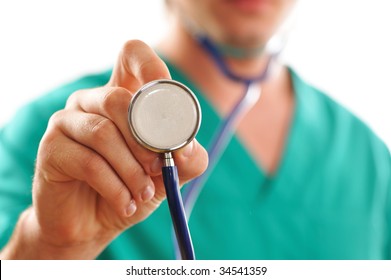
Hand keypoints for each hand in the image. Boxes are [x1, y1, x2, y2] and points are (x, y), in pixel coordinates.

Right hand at [2, 40, 207, 258]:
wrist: (93, 223)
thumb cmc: (131, 188)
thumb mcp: (167, 174)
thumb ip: (186, 158)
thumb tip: (186, 148)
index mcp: (123, 97)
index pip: (132, 55)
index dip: (150, 66)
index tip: (166, 95)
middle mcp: (92, 102)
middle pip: (118, 100)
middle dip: (146, 140)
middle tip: (158, 169)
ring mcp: (68, 122)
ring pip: (103, 133)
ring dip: (131, 170)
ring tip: (143, 193)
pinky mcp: (51, 149)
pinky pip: (88, 162)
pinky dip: (114, 187)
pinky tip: (125, 205)